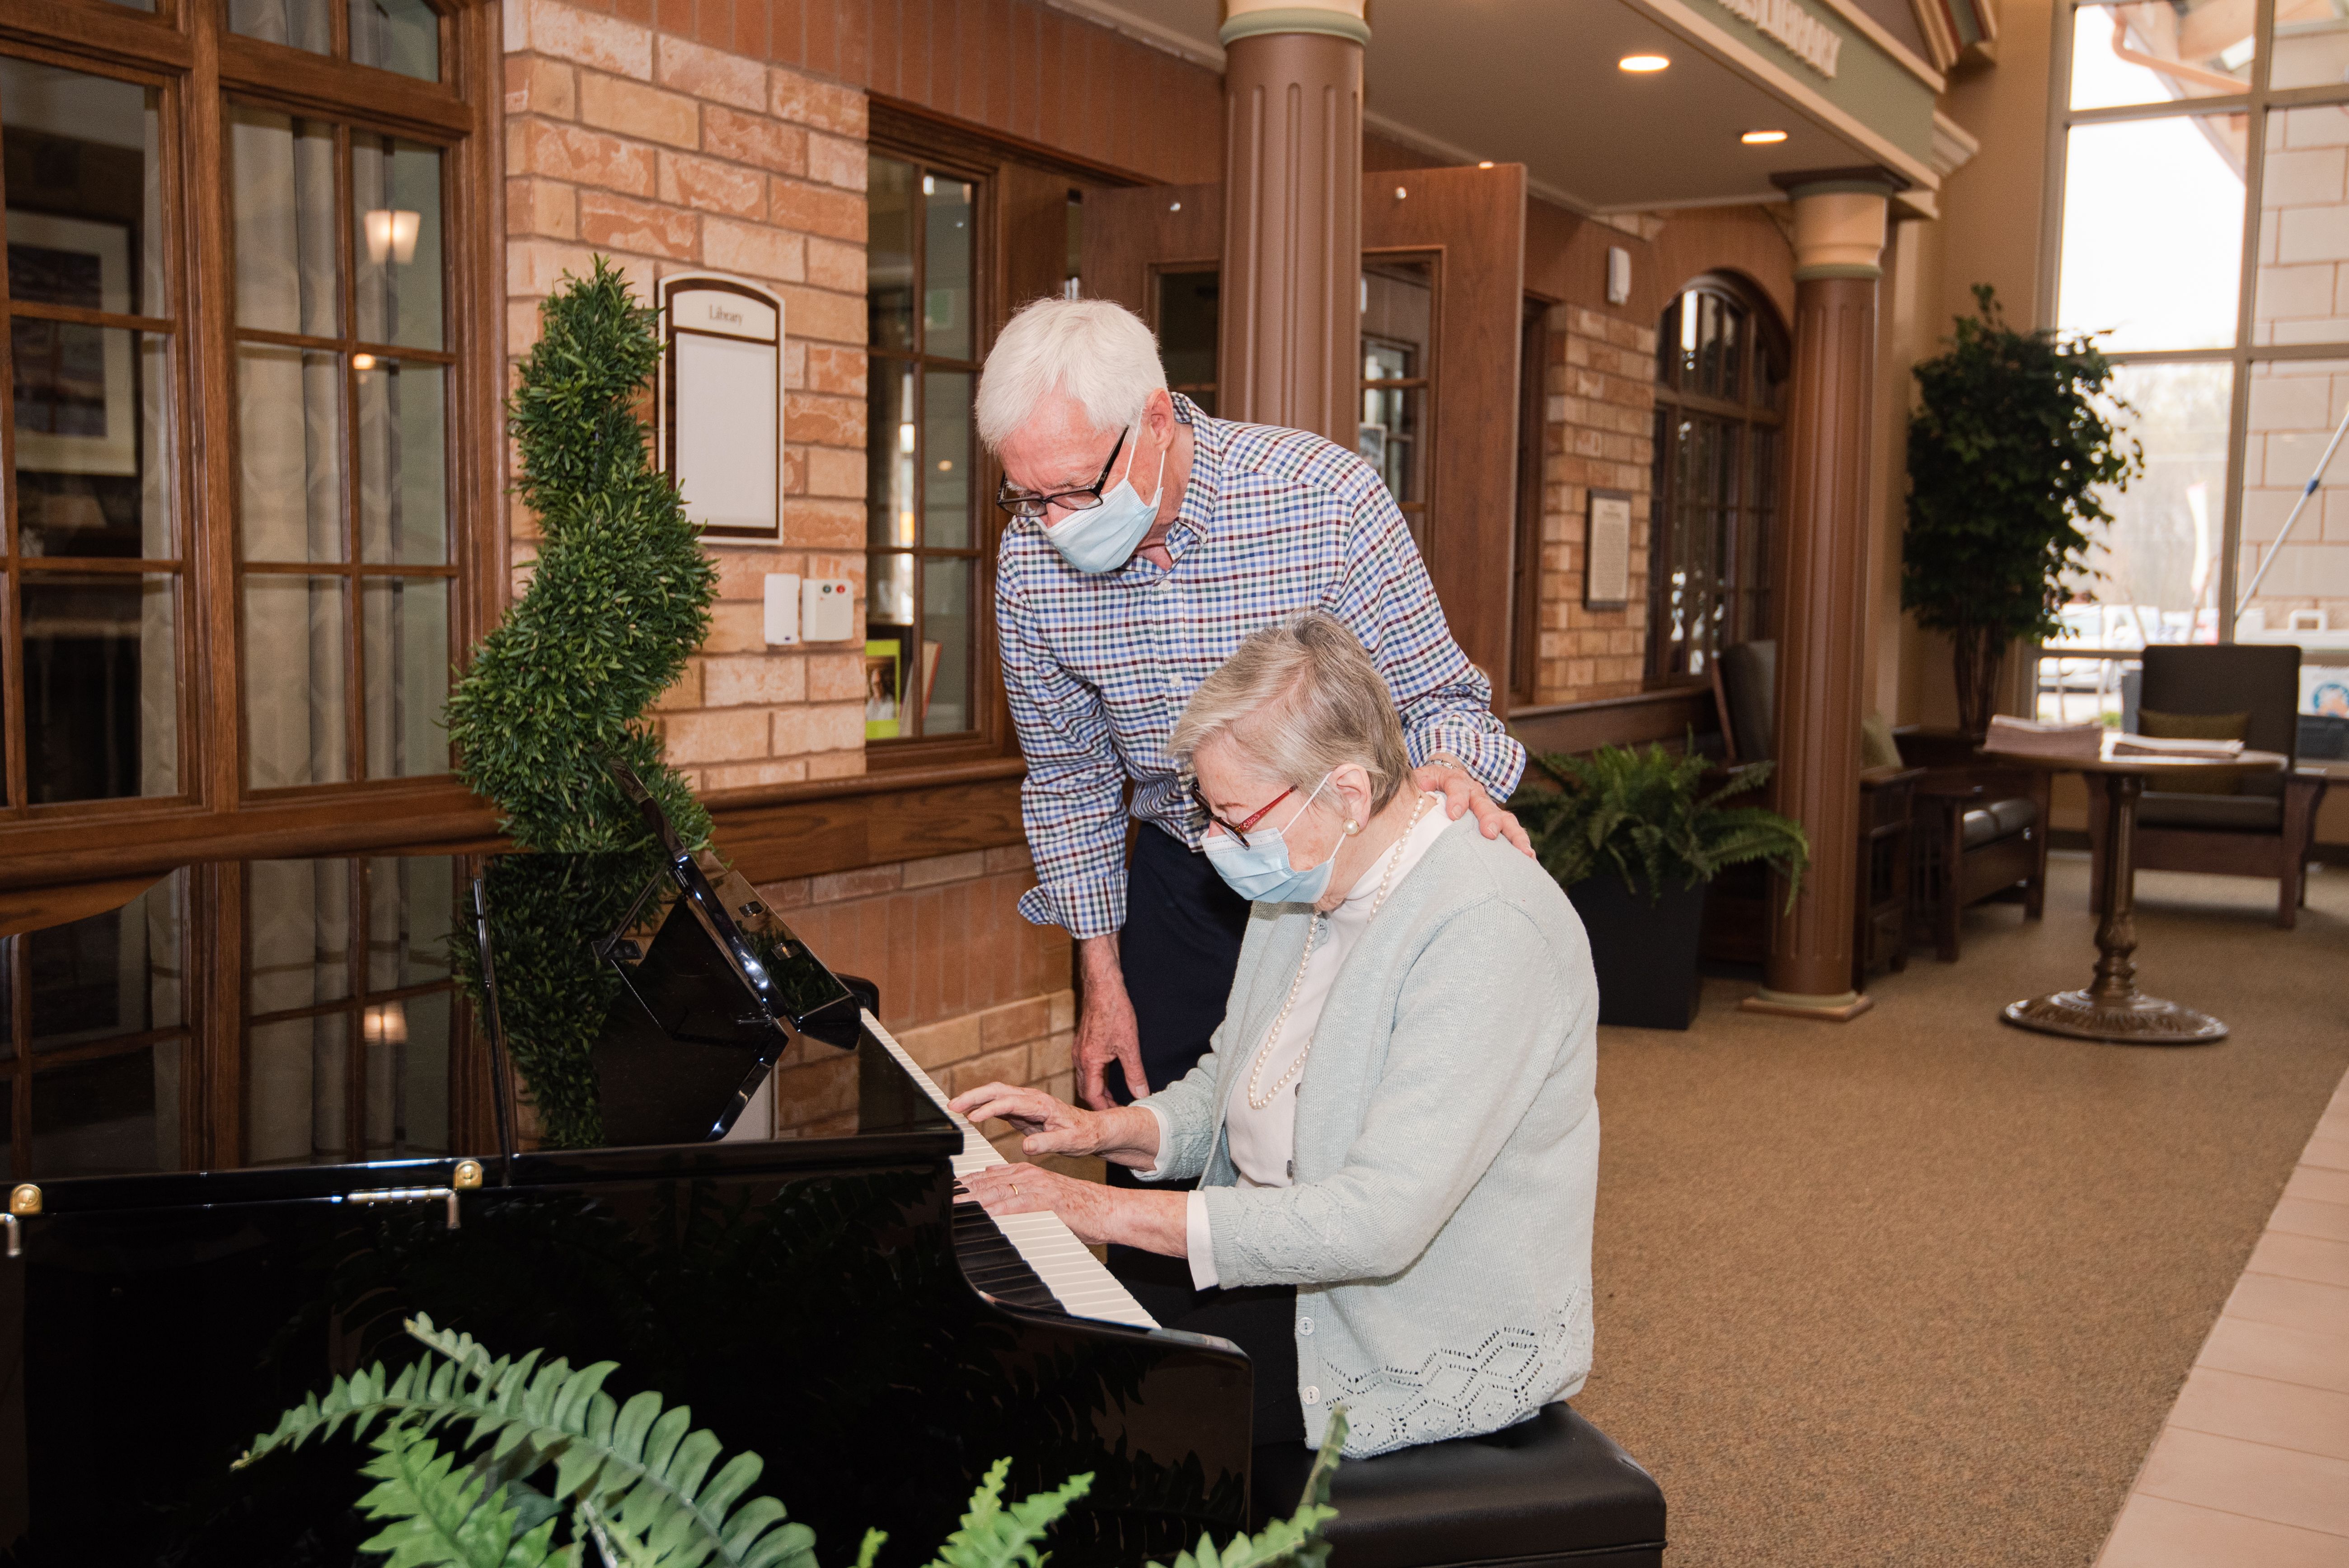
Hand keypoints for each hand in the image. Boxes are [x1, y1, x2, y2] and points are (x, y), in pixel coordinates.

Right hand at [949, 1081, 1099, 1157]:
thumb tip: (1026, 1146)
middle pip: (997, 1091)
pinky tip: (970, 1113)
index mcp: (1041, 1104)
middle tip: (952, 1106)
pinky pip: (999, 1105)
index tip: (972, 1117)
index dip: (989, 1108)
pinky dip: (983, 1106)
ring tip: (954, 1108)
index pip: (1010, 1102)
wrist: (1093, 1129)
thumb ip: (1048, 1143)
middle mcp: (1031, 1099)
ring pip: (995, 1095)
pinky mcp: (1023, 1110)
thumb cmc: (1084, 1135)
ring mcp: (1026, 1103)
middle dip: (973, 1096)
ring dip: (974, 1099)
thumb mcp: (1070, 1143)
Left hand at [958, 1162, 1184, 1254]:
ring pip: (998, 1191)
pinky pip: (1018, 1205)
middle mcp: (1028, 1175)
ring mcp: (1037, 1187)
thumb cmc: (1076, 1209)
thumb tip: (993, 1193)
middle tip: (940, 1201)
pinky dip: (1000, 1211)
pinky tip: (986, 1216)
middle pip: (986, 1183)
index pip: (986, 1177)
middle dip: (961, 1193)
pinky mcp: (1047, 1201)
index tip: (944, 1192)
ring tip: (954, 1207)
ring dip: (973, 1200)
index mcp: (1025, 1173)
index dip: (963, 1185)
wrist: (1106, 1210)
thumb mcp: (1041, 1197)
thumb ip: (1017, 1193)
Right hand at [1074, 935, 1146, 1107]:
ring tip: (1113, 1098)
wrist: (1102, 986)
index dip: (1104, 1109)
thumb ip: (1134, 1073)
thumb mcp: (1129, 1046)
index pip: (1091, 1096)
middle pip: (1085, 1089)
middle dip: (1099, 1103)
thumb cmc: (1114, 1011)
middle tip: (1115, 1112)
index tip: (1116, 1116)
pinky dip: (1095, 1078)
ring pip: (1084, 1078)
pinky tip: (1107, 1077)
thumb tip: (1141, 1094)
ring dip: (1097, 1091)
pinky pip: (1085, 1067)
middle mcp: (1079, 1057)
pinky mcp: (1083, 1042)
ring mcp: (1079, 1049)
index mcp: (1089, 1061)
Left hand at [1413, 759, 1532, 856]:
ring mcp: (1488, 808)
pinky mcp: (1496, 822)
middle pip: (1484, 804)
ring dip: (1514, 835)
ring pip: (1505, 818)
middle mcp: (1475, 793)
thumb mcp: (1419, 779)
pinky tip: (1529, 860)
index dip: (1457, 798)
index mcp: (1454, 780)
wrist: (1443, 778)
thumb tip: (1421, 787)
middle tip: (1489, 832)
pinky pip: (1511, 832)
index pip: (1457, 785)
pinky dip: (1520, 845)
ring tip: (1524, 852)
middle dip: (1489, 818)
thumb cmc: (1427, 784)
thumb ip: (1418, 783)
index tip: (1454, 813)